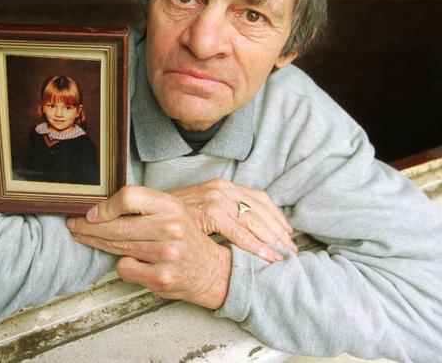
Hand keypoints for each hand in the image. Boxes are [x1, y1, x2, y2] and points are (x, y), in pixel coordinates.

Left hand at [66, 186, 231, 308]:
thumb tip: (103, 207)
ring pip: (117, 247)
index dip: (105, 205)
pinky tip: (127, 260)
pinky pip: (125, 268)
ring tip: (85, 238)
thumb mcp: (173, 213)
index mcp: (171, 206)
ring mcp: (165, 254)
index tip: (91, 212)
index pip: (129, 197)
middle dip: (88, 227)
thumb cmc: (186, 239)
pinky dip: (122, 265)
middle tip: (73, 225)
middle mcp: (170, 228)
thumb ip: (144, 207)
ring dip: (96, 243)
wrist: (213, 271)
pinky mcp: (161, 278)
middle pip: (117, 225)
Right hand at [169, 178, 297, 261]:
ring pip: (254, 220)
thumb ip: (222, 211)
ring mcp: (216, 197)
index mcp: (224, 185)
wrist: (148, 211)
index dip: (276, 217)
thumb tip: (245, 225)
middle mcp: (223, 187)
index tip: (288, 233)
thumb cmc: (175, 214)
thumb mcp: (202, 207)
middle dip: (279, 231)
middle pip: (261, 209)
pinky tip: (266, 257)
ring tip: (284, 256)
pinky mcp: (209, 211)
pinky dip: (255, 245)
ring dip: (272, 240)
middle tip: (292, 250)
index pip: (259, 198)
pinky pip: (238, 231)